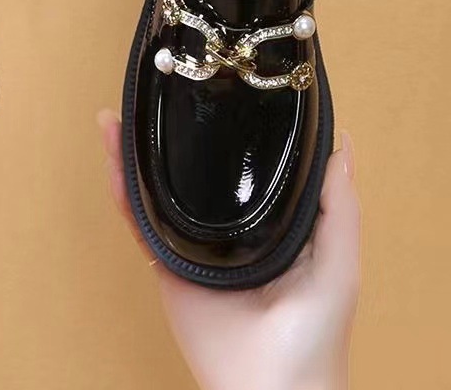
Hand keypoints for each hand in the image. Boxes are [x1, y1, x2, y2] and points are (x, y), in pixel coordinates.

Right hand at [98, 110, 359, 389]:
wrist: (267, 386)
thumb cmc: (314, 330)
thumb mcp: (339, 261)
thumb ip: (338, 206)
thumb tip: (340, 144)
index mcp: (267, 221)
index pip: (239, 167)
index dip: (222, 131)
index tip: (209, 93)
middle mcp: (226, 227)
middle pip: (189, 173)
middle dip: (167, 138)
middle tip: (151, 100)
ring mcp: (192, 244)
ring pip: (157, 192)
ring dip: (134, 158)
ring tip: (116, 121)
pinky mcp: (166, 264)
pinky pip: (140, 225)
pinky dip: (123, 194)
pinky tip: (113, 163)